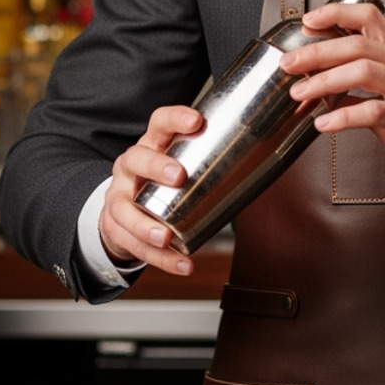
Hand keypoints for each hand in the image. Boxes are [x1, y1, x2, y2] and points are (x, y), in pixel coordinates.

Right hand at [98, 105, 201, 275]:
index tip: (197, 121)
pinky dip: (160, 258)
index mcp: (152, 145)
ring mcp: (119, 196)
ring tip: (166, 236)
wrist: (124, 209)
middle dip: (156, 167)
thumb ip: (213, 160)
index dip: (175, 119)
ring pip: (124, 209)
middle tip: (178, 176)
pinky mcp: (115, 226)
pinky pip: (134, 245)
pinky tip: (182, 265)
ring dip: (146, 225)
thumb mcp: (181, 162)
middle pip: (136, 159)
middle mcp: (130, 167)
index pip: (159, 123)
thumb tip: (268, 158)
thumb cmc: (163, 181)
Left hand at [280, 2, 384, 200]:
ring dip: (324, 80)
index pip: (370, 18)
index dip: (336, 13)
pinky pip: (375, 112)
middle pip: (358, 44)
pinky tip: (324, 125)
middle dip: (316, 51)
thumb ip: (365, 92)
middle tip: (289, 63)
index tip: (308, 20)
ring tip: (299, 92)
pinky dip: (343, 117)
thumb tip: (325, 90)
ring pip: (364, 71)